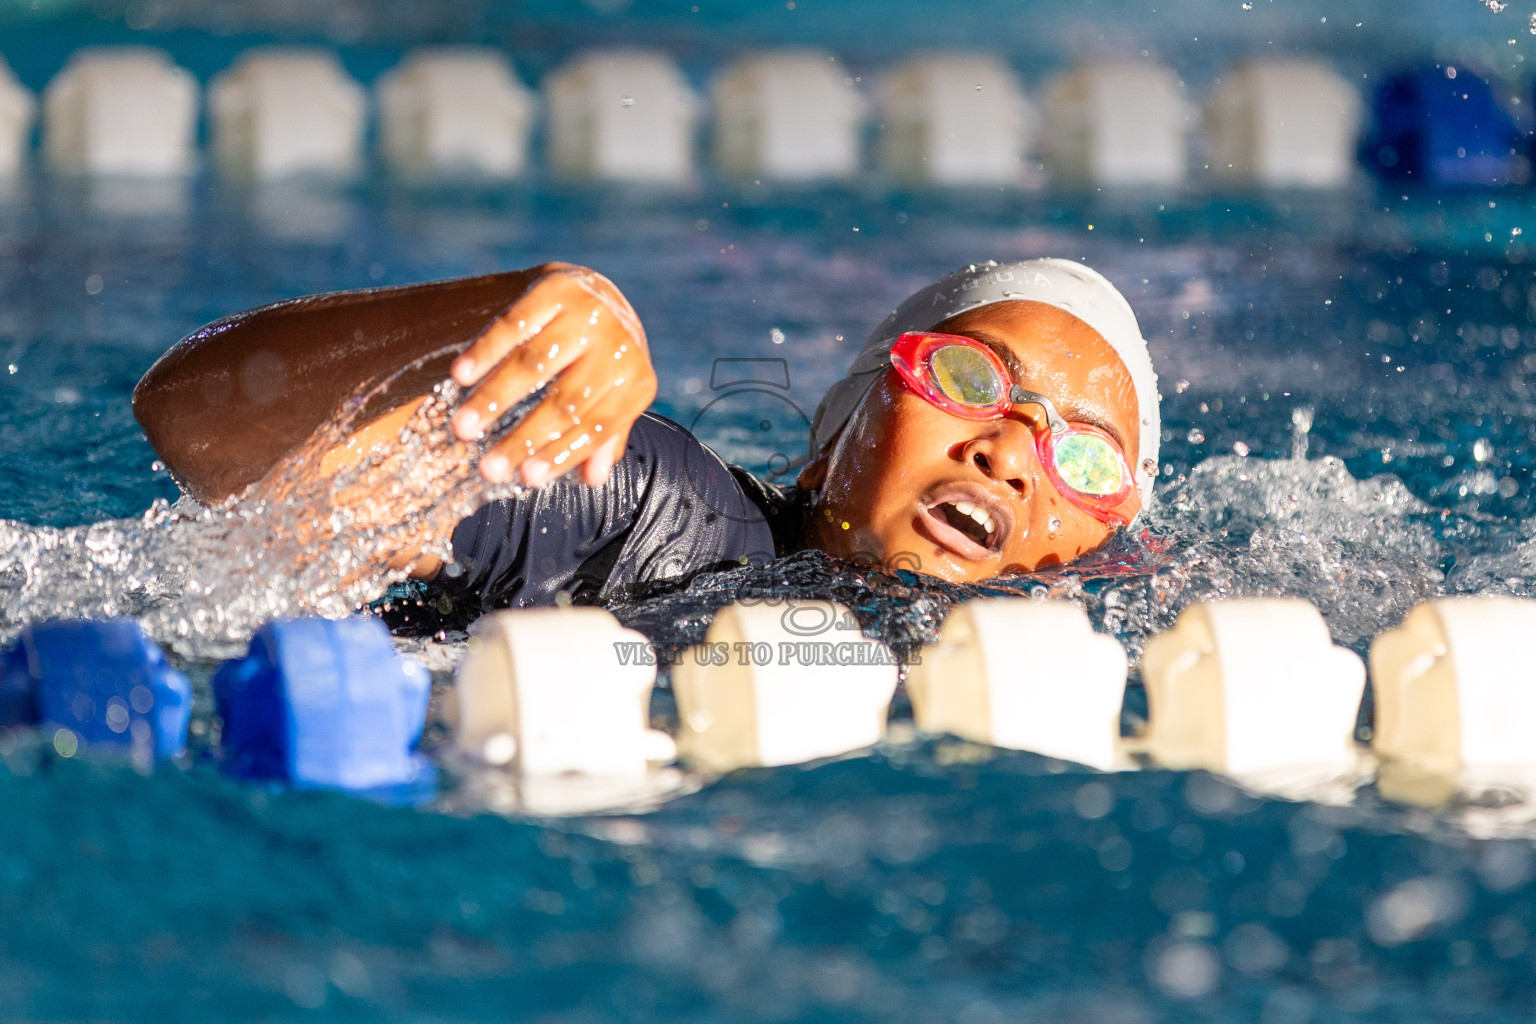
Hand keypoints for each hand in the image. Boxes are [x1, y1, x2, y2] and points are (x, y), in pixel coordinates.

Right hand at [448, 263, 655, 487]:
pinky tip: (460, 376)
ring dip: (495, 399)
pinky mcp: (557, 286)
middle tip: (487, 468)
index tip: (526, 478)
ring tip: (462, 428)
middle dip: (523, 438)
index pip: (596, 427)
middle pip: (565, 402)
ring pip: (535, 364)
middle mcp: (619, 347)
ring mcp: (589, 313)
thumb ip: (603, 438)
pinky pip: (514, 324)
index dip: (561, 454)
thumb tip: (593, 481)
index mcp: (637, 383)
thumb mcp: (612, 400)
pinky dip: (485, 351)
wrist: (597, 293)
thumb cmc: (599, 364)